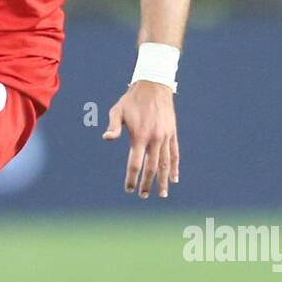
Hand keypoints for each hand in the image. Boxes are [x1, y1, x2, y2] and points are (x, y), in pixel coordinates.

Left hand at [102, 81, 179, 198]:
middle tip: (144, 196)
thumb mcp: (118, 110)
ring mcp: (165, 137)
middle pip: (151, 167)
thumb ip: (113, 126)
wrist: (154, 85)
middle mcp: (155, 139)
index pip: (135, 163)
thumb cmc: (132, 99)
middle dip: (147, 183)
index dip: (132, 178)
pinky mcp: (172, 133)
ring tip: (163, 194)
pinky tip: (174, 178)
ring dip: (163, 180)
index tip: (129, 189)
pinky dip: (175, 167)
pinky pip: (175, 153)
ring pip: (165, 163)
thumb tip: (106, 138)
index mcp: (140, 136)